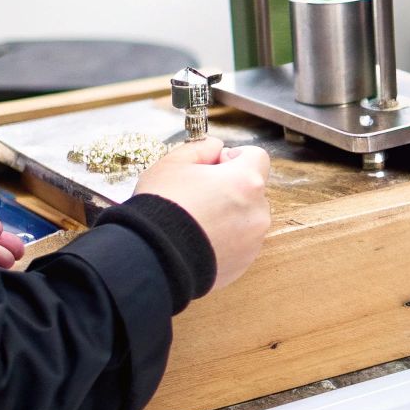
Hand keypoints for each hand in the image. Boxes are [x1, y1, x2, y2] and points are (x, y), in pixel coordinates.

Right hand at [133, 138, 270, 290]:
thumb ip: (202, 147)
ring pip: (247, 216)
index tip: (214, 166)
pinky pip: (241, 241)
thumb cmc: (161, 206)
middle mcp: (258, 211)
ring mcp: (254, 239)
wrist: (151, 256)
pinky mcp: (245, 261)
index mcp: (245, 181)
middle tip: (199, 195)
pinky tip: (199, 239)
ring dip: (229, 213)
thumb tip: (217, 148)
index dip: (235, 157)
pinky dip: (226, 238)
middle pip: (252, 188)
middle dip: (231, 187)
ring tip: (196, 220)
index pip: (257, 156)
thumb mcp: (172, 163)